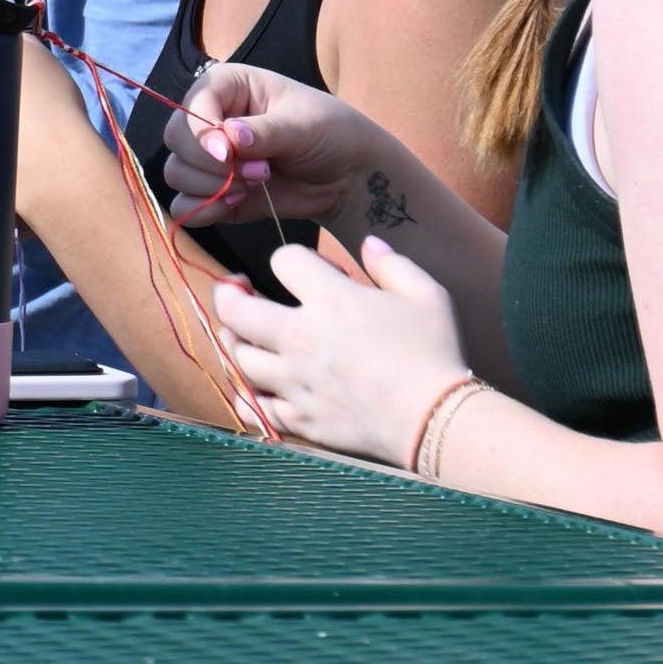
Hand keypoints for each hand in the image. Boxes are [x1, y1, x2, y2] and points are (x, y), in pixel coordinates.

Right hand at [156, 61, 407, 223]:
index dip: (201, 132)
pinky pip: (184, 206)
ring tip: (258, 182)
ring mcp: (208, 158)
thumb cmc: (329, 132)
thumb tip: (229, 138)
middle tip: (260, 171)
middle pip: (175, 140)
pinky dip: (204, 209)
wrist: (346, 175)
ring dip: (213, 186)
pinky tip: (238, 202)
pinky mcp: (212, 192)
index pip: (190, 105)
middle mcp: (209, 119)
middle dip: (211, 163)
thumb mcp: (303, 124)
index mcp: (226, 87)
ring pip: (176, 173)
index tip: (229, 154)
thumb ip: (265, 131)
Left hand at [208, 237, 468, 465]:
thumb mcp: (427, 295)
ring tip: (247, 336)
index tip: (303, 270)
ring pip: (238, 358)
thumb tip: (368, 244)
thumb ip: (393, 264)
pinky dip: (247, 394)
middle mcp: (301, 338)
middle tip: (236, 292)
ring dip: (237, 342)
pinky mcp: (298, 418)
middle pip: (234, 310)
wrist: (434, 420)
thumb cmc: (434, 353)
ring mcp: (294, 381)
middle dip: (228, 294)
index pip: (283, 260)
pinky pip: (253, 406)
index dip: (291, 259)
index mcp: (331, 300)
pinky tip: (256, 385)